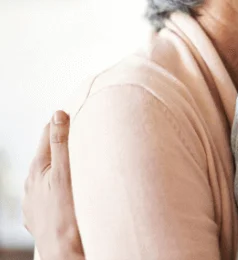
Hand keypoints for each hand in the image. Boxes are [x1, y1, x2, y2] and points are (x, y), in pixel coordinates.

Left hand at [23, 111, 84, 259]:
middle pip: (48, 154)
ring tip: (80, 166)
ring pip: (49, 176)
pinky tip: (71, 193)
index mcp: (36, 169)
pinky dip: (60, 188)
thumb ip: (61, 142)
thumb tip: (57, 114)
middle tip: (84, 139)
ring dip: (62, 168)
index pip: (48, 132)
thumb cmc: (68, 214)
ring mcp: (34, 203)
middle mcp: (30, 185)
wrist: (65, 254)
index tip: (79, 116)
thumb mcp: (66, 172)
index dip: (63, 122)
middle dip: (64, 146)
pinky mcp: (40, 218)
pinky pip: (50, 195)